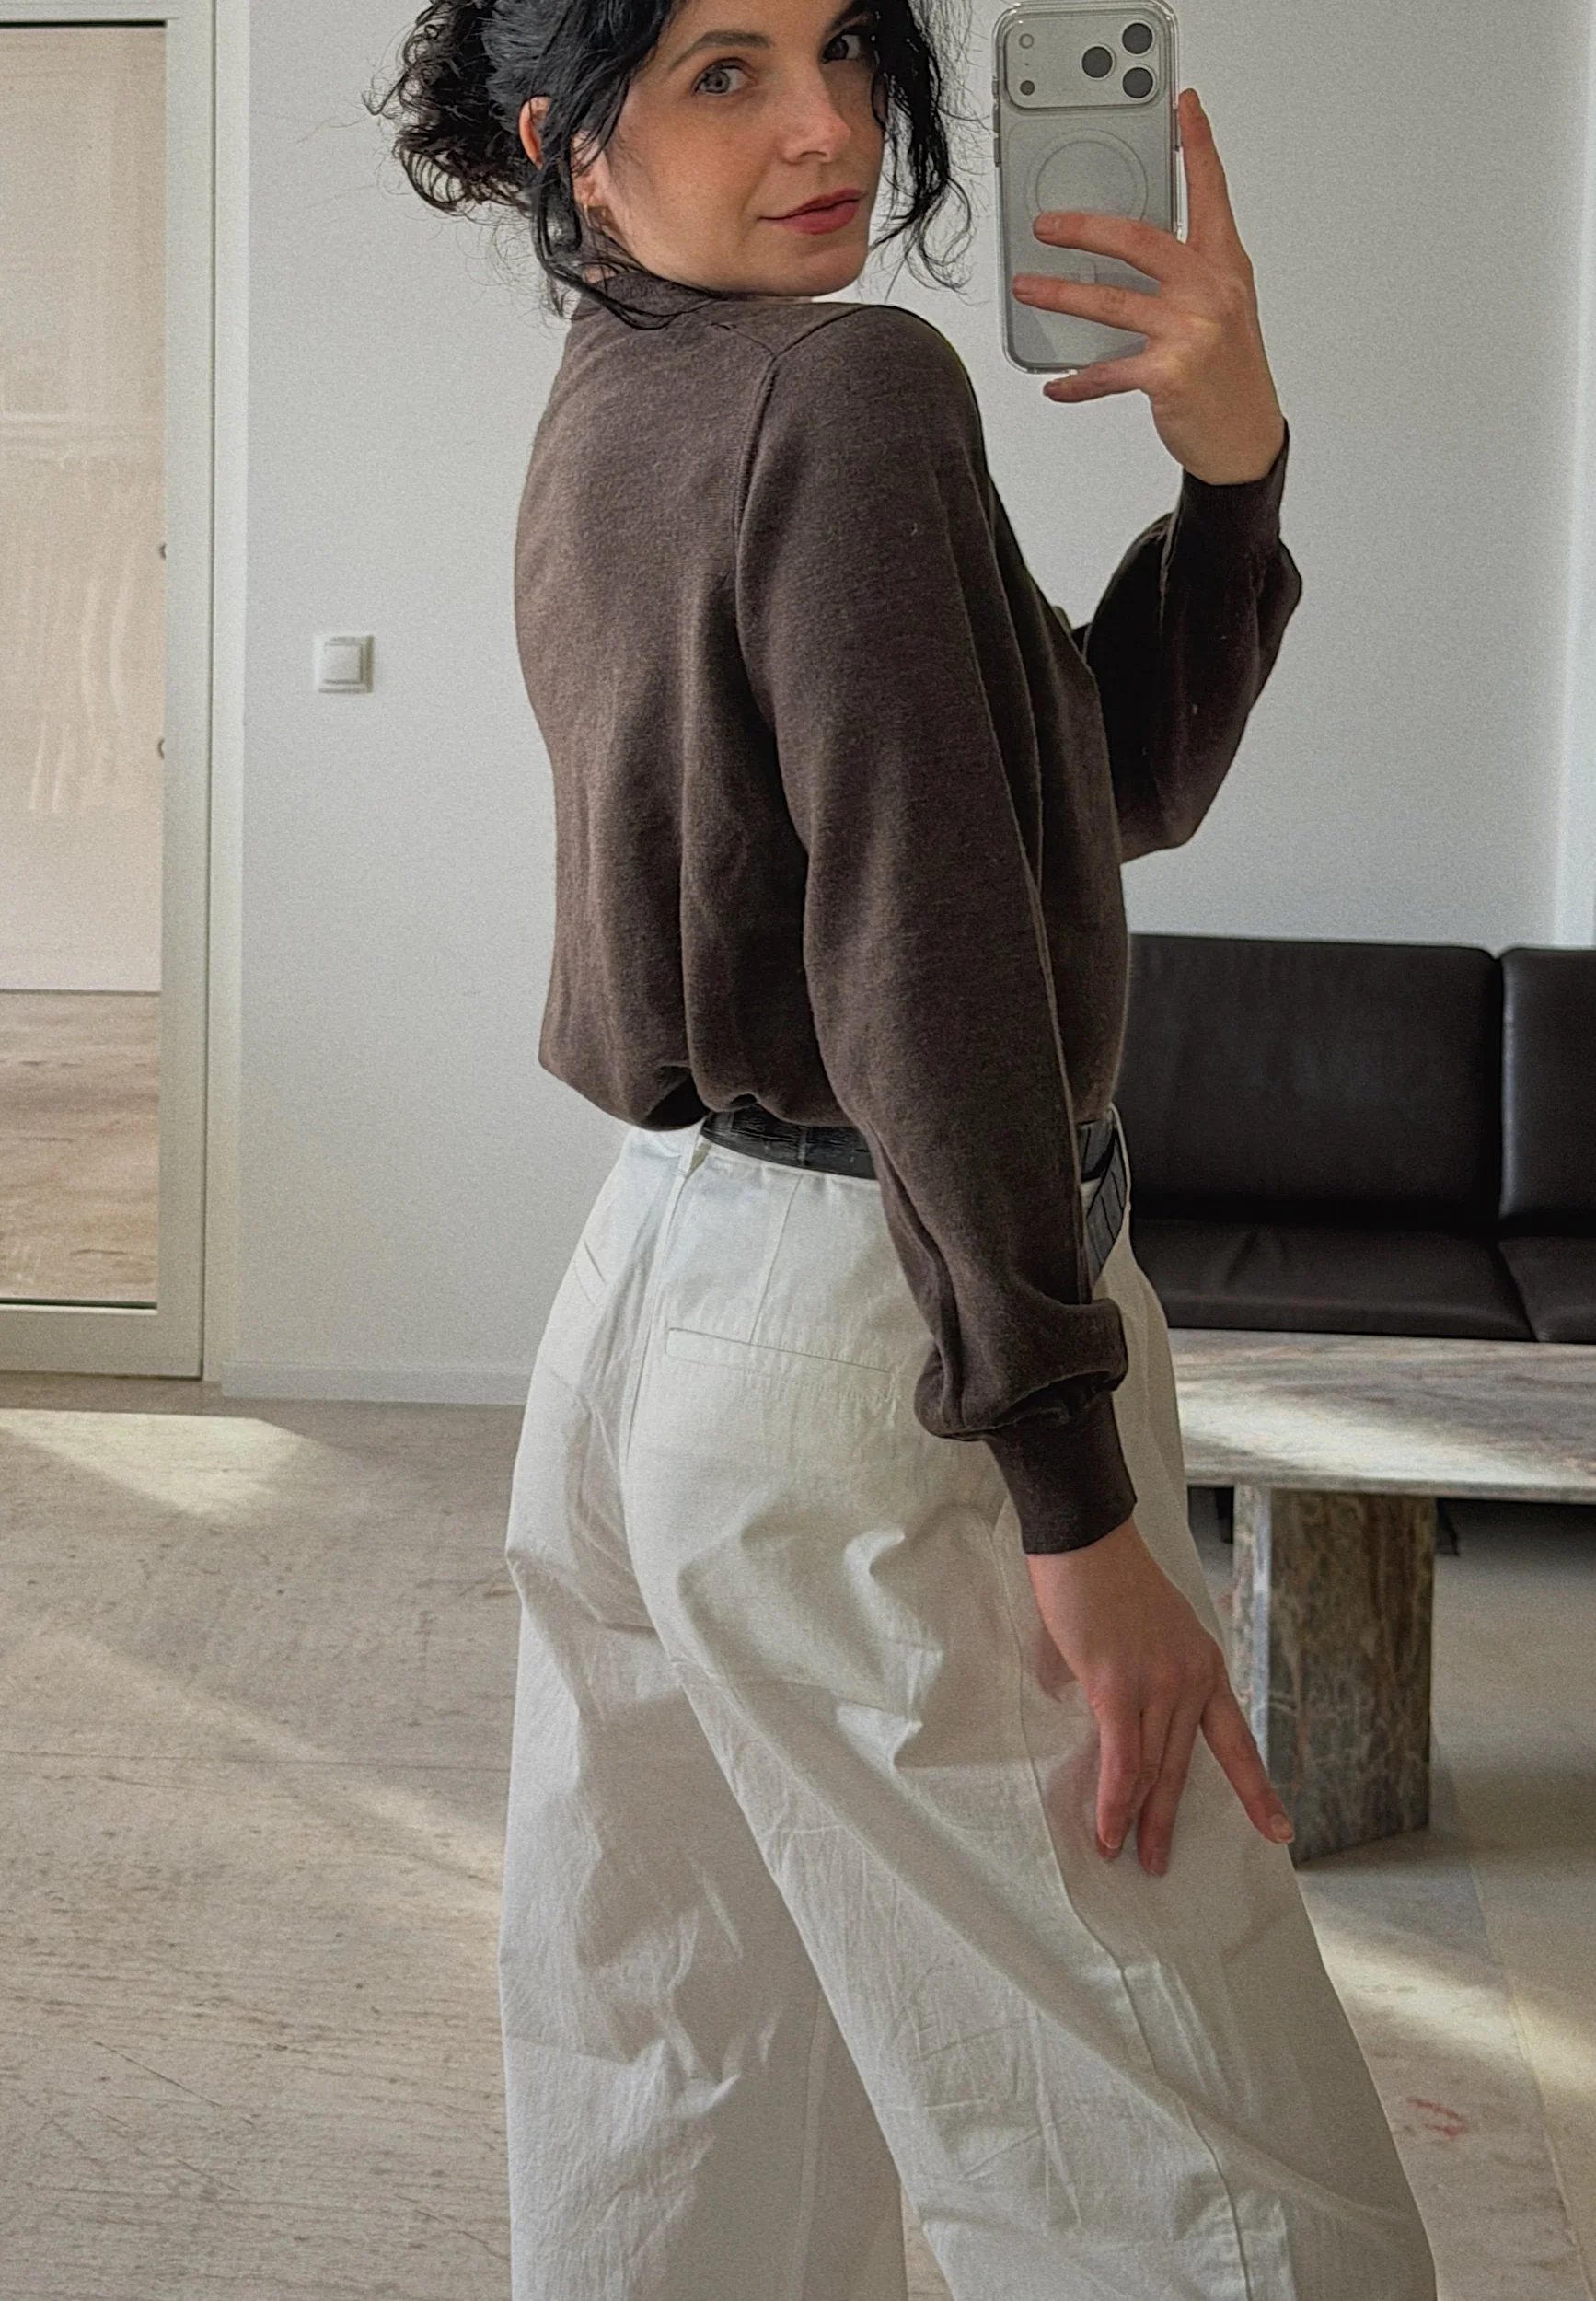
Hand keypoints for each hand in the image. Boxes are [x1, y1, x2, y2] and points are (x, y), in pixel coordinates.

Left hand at [1010, 87, 1284, 485]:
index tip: (1184, 106)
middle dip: (1085, 228)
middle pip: (1138, 240)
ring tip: (1028, 289)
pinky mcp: (1169, 374)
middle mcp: (1211, 291)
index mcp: (1225, 266)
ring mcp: (1190, 332)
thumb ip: (1187, 275)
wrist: (1246, 438)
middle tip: (1047, 226)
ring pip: (1109, 302)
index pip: (1211, 193)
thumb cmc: (1229, 372)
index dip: (1199, 145)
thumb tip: (1127, 256)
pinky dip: (1076, 381)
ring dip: (1060, 296)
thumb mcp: (1223, 310)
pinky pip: (1107, 371)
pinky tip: (1055, 384)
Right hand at [1025, 1516, 1294, 1873]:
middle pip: (1183, 1766)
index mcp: (1203, 1664)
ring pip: (1152, 1770)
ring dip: (1138, 1820)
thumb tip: (1112, 1711)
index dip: (1256, 1790)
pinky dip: (1114, 1799)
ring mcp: (1158, 1683)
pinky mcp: (1117, 1685)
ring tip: (1124, 1854)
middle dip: (1170, 1820)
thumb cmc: (1105, 1574)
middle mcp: (1191, 1678)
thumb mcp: (1146, 1629)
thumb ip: (1141, 1674)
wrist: (1087, 1534)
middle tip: (1160, 1863)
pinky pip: (1122, 1758)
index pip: (1236, 1740)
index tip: (1278, 1830)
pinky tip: (1108, 1828)